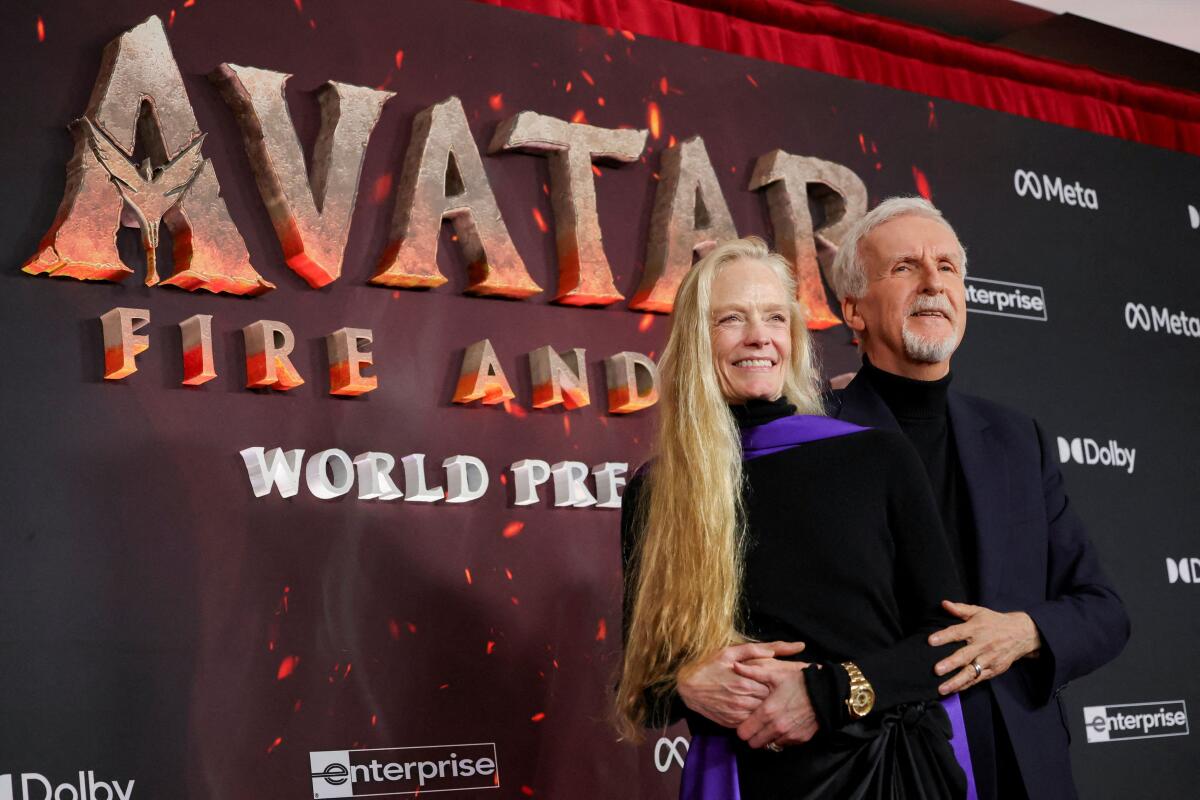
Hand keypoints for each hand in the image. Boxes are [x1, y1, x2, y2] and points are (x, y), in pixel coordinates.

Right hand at [676, 641, 805, 727]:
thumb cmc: (709, 666)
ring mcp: (737, 714)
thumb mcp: (729, 651)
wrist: (687, 687)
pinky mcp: (731, 723)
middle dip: (777, 697)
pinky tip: (758, 711)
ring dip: (768, 710)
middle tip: (783, 692)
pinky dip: (756, 718)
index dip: (781, 684)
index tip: (786, 681)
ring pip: (763, 715)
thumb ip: (754, 650)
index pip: (774, 687)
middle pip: (770, 702)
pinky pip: (751, 723)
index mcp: (746, 681)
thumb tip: (775, 651)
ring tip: (774, 703)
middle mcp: (743, 700)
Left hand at [730, 657, 817, 747]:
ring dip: (767, 738)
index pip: (744, 733)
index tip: (744, 722)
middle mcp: (776, 727)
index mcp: (767, 712)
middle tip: (755, 726)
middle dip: (752, 736)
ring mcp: (789, 735)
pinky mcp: (800, 739)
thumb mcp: (775, 674)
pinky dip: (781, 738)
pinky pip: (784, 744)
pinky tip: (783, 726)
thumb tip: (734, 666)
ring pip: (769, 745)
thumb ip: (752, 672)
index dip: (742, 728)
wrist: (826, 691)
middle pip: (754, 743)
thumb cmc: (799, 681)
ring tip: (769, 725)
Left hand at [928, 600, 1041, 694]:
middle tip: (937, 670)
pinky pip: (978, 679)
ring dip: (956, 681)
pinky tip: (954, 690)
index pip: (958, 632)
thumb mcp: (979, 612)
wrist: (1022, 634)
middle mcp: (982, 645)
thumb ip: (960, 609)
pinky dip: (966, 685)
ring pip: (971, 672)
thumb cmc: (995, 622)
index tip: (930, 641)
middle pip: (965, 656)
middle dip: (951, 663)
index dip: (944, 636)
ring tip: (942, 688)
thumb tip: (944, 603)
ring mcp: (988, 659)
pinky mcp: (994, 670)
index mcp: (976, 629)